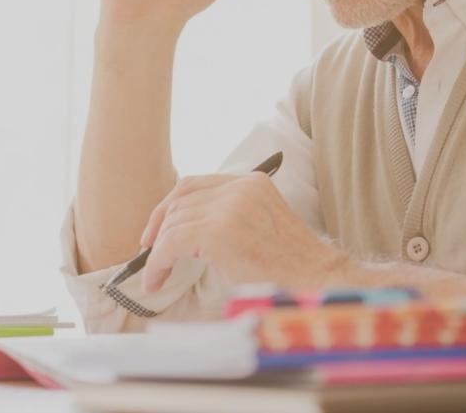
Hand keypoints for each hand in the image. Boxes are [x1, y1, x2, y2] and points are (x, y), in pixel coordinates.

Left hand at [137, 172, 348, 293]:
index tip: (156, 230)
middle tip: (149, 254)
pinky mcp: (219, 232)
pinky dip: (157, 263)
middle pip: (180, 199)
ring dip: (157, 251)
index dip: (169, 206)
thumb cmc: (290, 268)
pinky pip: (171, 243)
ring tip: (155, 275)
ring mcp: (231, 207)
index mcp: (253, 183)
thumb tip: (185, 231)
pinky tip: (156, 280)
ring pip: (173, 223)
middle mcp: (241, 188)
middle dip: (158, 228)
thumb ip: (231, 218)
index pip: (196, 184)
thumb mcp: (261, 228)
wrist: (315, 283)